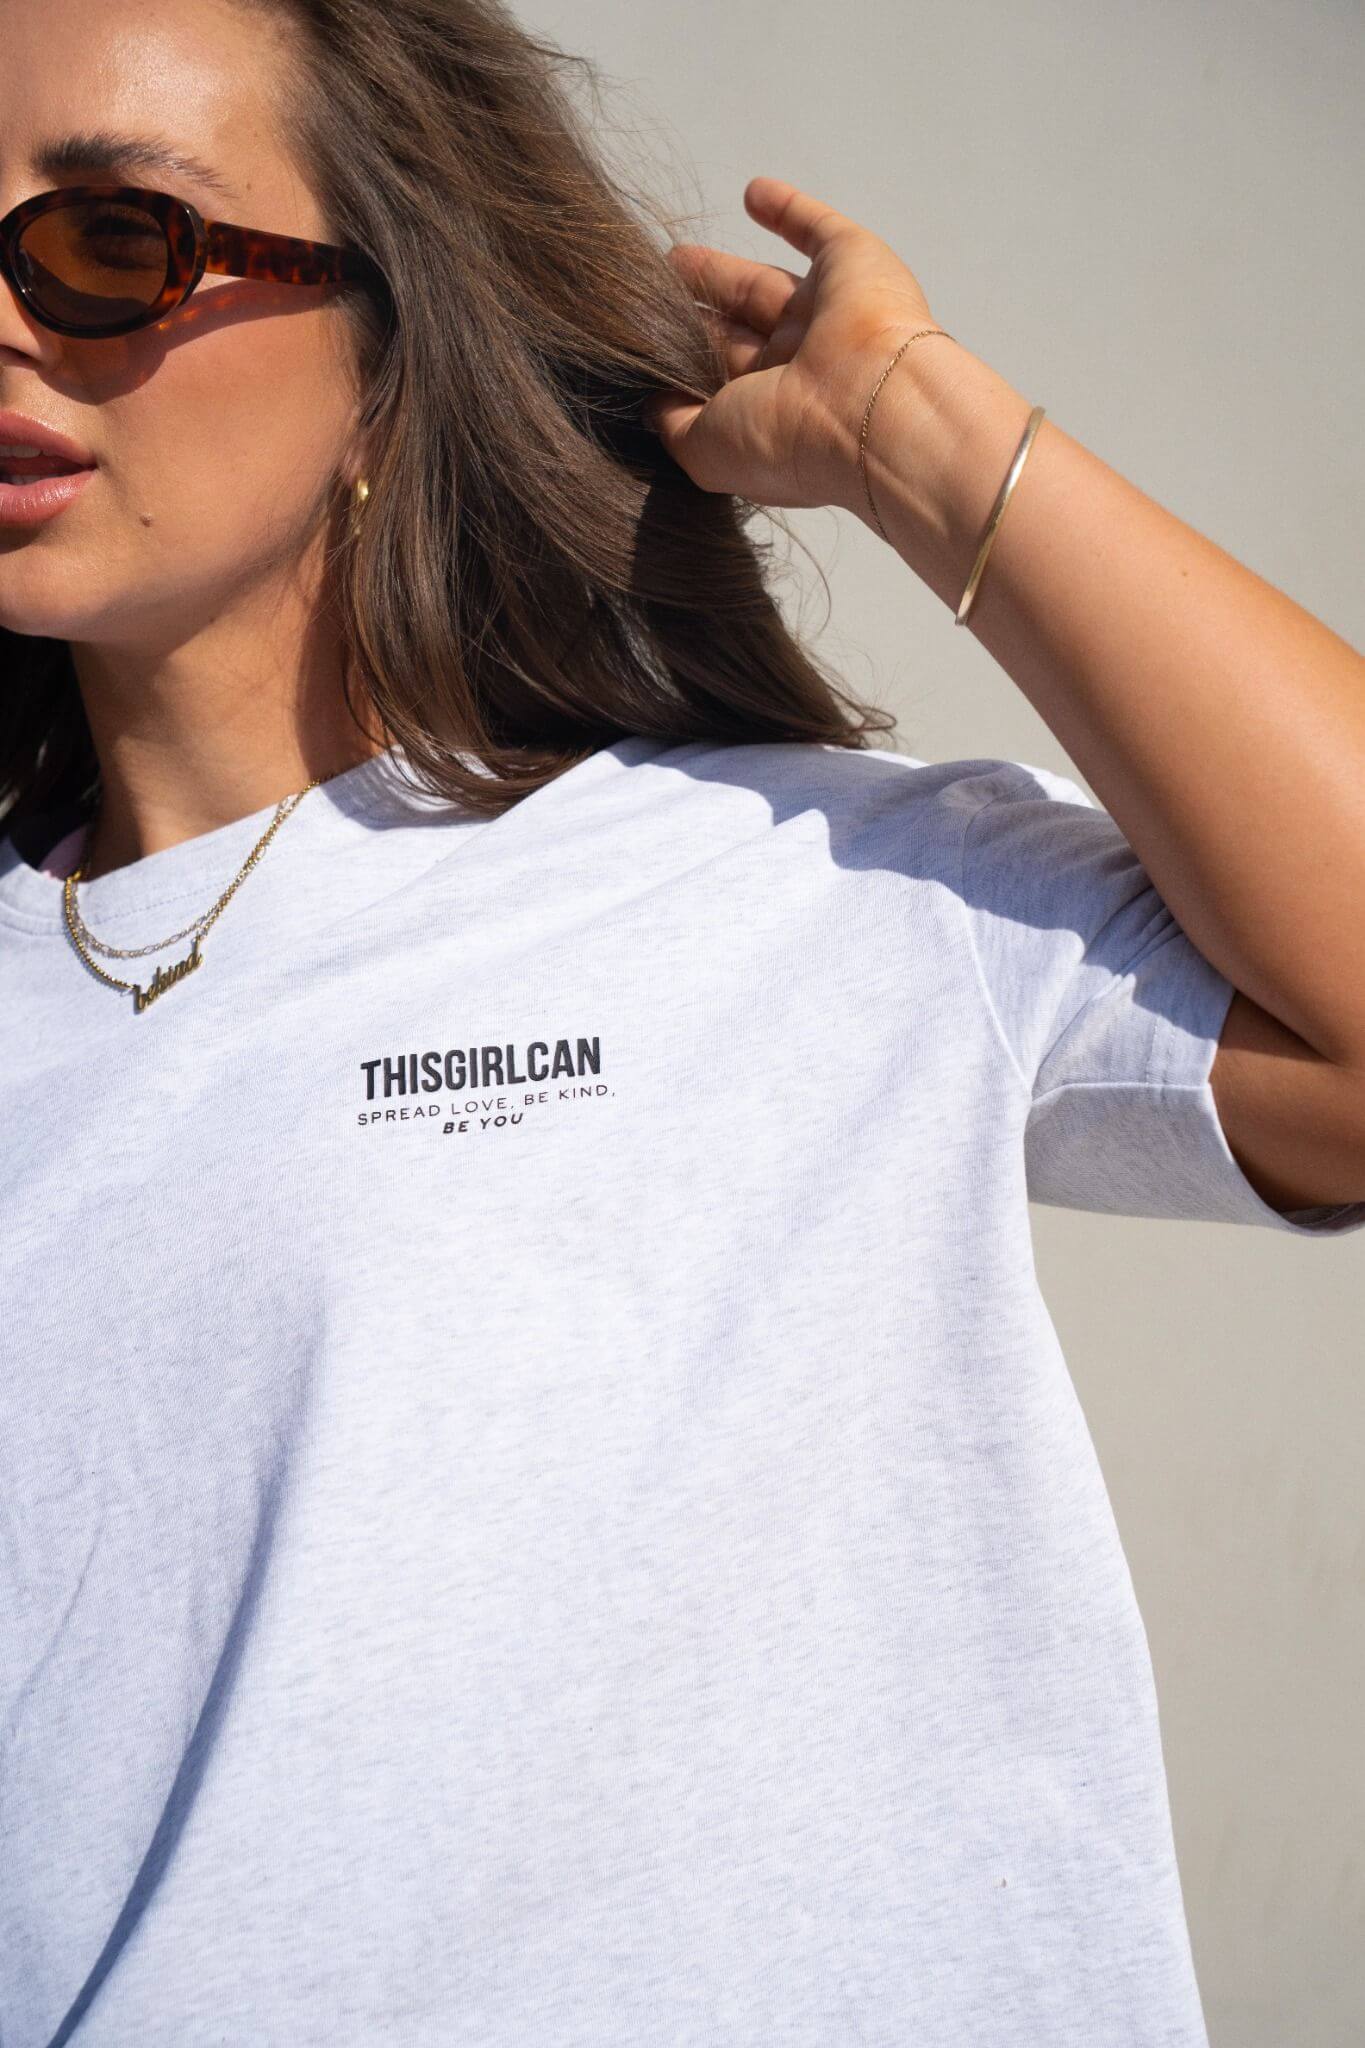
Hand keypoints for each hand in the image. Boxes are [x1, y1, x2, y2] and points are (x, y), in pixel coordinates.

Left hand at [647, 176, 954, 517]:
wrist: (872, 407)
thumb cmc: (787, 438)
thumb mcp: (705, 449)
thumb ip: (674, 423)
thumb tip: (651, 401)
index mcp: (774, 412)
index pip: (721, 381)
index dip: (684, 363)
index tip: (642, 346)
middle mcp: (802, 367)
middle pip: (736, 331)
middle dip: (696, 315)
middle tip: (647, 294)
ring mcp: (828, 315)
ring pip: (763, 285)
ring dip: (719, 272)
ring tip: (671, 258)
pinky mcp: (852, 263)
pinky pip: (819, 229)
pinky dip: (789, 209)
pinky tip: (753, 191)